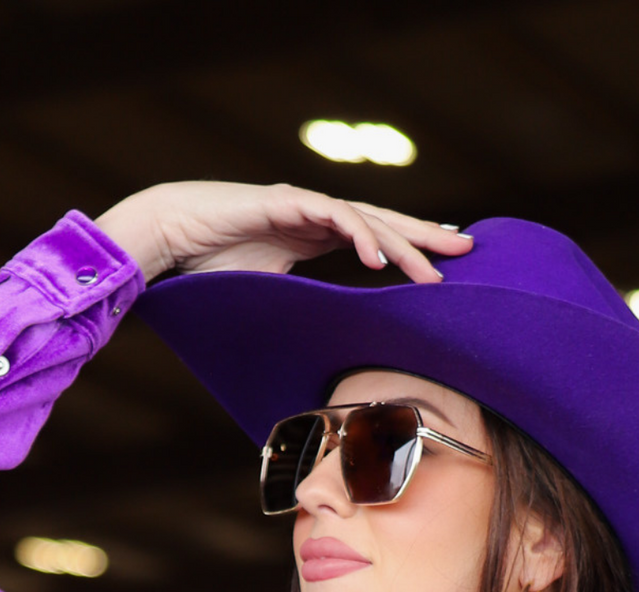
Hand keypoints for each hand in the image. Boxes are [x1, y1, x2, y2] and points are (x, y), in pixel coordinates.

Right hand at [93, 180, 472, 286]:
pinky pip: (330, 215)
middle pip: (383, 222)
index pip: (374, 235)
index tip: (444, 262)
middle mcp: (316, 213)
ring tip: (431, 268)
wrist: (171, 234)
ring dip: (401, 243)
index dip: (409, 246)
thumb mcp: (267, 292)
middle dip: (425, 235)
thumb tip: (320, 343)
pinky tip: (378, 255)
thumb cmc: (210, 266)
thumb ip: (297, 304)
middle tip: (467, 247)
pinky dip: (357, 233)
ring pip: (365, 219)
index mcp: (315, 231)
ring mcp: (302, 204)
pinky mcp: (282, 203)